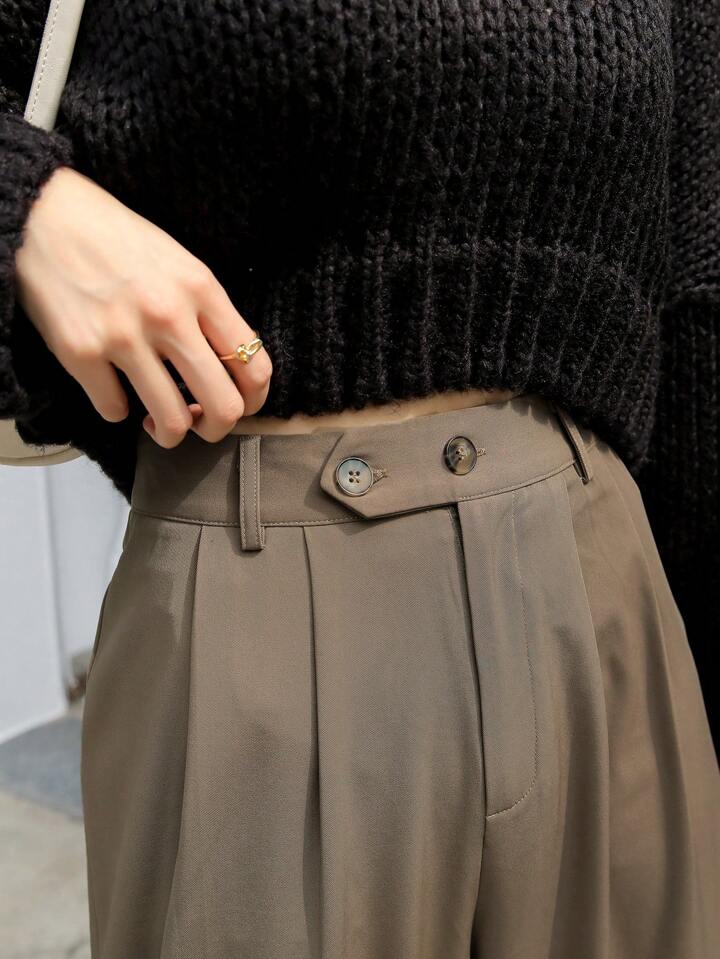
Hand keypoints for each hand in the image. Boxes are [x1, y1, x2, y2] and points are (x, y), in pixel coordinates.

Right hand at [14, 166, 272, 447]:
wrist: (45, 216)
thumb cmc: (118, 241)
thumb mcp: (181, 264)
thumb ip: (208, 313)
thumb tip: (230, 370)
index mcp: (202, 290)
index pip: (255, 367)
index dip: (254, 402)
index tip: (240, 407)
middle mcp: (169, 315)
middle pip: (223, 407)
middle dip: (216, 429)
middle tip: (199, 423)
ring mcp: (124, 336)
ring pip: (172, 422)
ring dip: (168, 432)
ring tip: (157, 420)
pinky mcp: (81, 353)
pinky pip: (114, 411)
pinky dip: (116, 410)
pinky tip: (113, 389)